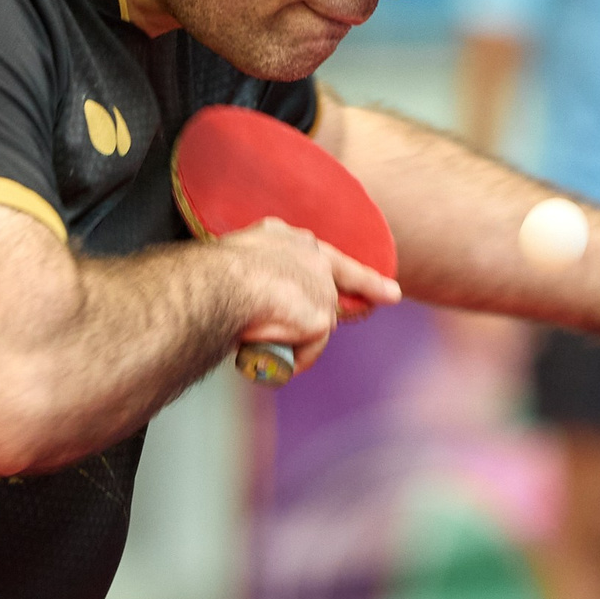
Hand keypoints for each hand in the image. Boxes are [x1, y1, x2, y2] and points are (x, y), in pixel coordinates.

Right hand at [219, 218, 401, 373]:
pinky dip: (296, 359)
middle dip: (369, 285)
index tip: (377, 273)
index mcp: (280, 236)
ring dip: (300, 338)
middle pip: (338, 279)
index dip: (343, 265)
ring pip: (318, 320)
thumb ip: (248, 282)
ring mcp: (319, 284)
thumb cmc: (208, 279)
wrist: (218, 285)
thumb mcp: (230, 270)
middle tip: (391, 294)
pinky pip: (311, 348)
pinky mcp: (321, 316)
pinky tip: (278, 362)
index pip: (318, 253)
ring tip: (264, 344)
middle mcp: (307, 254)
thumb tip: (242, 306)